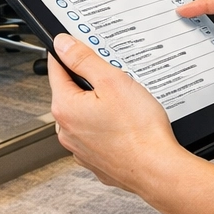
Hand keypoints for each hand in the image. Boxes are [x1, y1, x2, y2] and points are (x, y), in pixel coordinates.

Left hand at [47, 34, 188, 192]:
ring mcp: (80, 149)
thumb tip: (62, 44)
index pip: (56, 68)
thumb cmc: (139, 131)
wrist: (157, 169)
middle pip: (71, 92)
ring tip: (125, 106)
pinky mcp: (95, 160)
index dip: (70, 53)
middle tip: (116, 81)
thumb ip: (83, 59)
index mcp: (65, 108)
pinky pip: (96, 134)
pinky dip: (107, 127)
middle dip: (91, 82)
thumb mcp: (112, 81)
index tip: (81, 47)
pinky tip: (126, 125)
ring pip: (85, 114)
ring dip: (100, 106)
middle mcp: (66, 131)